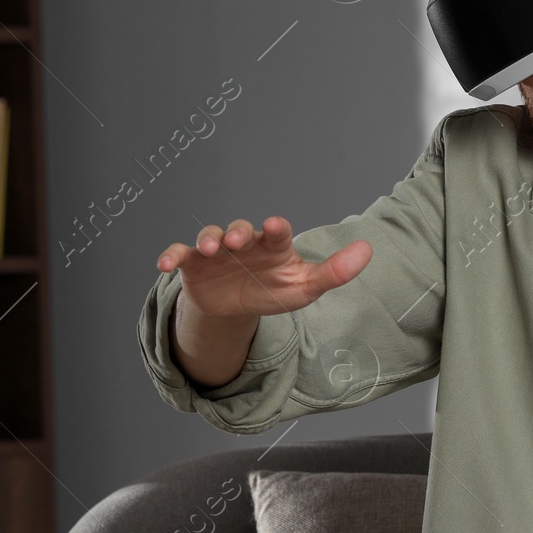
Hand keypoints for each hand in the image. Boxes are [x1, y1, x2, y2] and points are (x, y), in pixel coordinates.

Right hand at [157, 216, 369, 318]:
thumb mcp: (304, 288)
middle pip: (239, 229)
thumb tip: (368, 251)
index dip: (276, 228)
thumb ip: (335, 272)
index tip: (277, 225)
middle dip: (237, 231)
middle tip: (236, 238)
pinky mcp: (193, 264)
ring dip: (208, 238)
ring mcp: (217, 251)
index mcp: (273, 245)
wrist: (236, 307)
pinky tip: (164, 263)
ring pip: (209, 235)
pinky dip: (171, 255)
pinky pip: (179, 253)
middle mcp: (244, 242)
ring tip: (210, 249)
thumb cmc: (273, 290)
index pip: (276, 233)